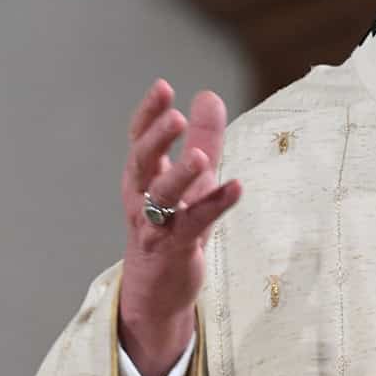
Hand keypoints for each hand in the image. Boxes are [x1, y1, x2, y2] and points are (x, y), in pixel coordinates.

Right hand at [118, 80, 241, 375]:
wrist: (158, 288)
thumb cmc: (173, 224)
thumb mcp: (190, 178)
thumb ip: (202, 138)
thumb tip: (209, 95)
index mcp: (142, 177)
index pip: (139, 140)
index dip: (148, 114)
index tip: (163, 86)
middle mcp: (142, 198)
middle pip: (141, 163)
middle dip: (156, 139)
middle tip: (175, 118)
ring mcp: (155, 225)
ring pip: (160, 198)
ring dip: (181, 176)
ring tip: (202, 158)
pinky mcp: (174, 249)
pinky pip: (194, 225)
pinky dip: (215, 206)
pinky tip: (236, 187)